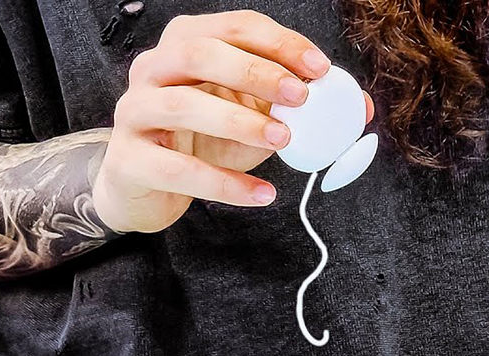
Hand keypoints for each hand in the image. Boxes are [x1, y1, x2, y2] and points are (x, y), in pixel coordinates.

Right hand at [92, 10, 374, 233]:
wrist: (145, 187)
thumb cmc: (202, 143)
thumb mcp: (253, 118)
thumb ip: (298, 108)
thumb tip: (360, 108)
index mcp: (186, 45)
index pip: (235, 27)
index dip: (280, 44)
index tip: (321, 69)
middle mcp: (153, 69)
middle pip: (199, 53)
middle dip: (256, 72)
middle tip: (300, 99)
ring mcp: (134, 111)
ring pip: (182, 105)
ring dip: (239, 122)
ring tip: (283, 141)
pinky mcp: (128, 159)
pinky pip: (178, 169)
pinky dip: (224, 184)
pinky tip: (262, 195)